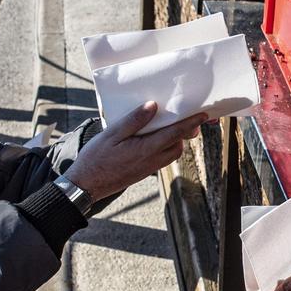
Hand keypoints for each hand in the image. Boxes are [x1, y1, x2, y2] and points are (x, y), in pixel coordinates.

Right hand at [64, 101, 205, 195]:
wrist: (87, 185)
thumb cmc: (96, 157)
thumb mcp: (112, 133)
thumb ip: (134, 120)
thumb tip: (153, 106)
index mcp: (145, 149)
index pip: (175, 133)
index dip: (190, 123)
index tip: (203, 115)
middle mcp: (151, 160)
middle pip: (177, 145)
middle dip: (185, 133)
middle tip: (187, 119)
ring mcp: (147, 168)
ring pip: (171, 154)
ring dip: (175, 141)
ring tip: (170, 127)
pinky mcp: (142, 173)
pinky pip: (161, 159)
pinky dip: (165, 148)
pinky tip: (155, 139)